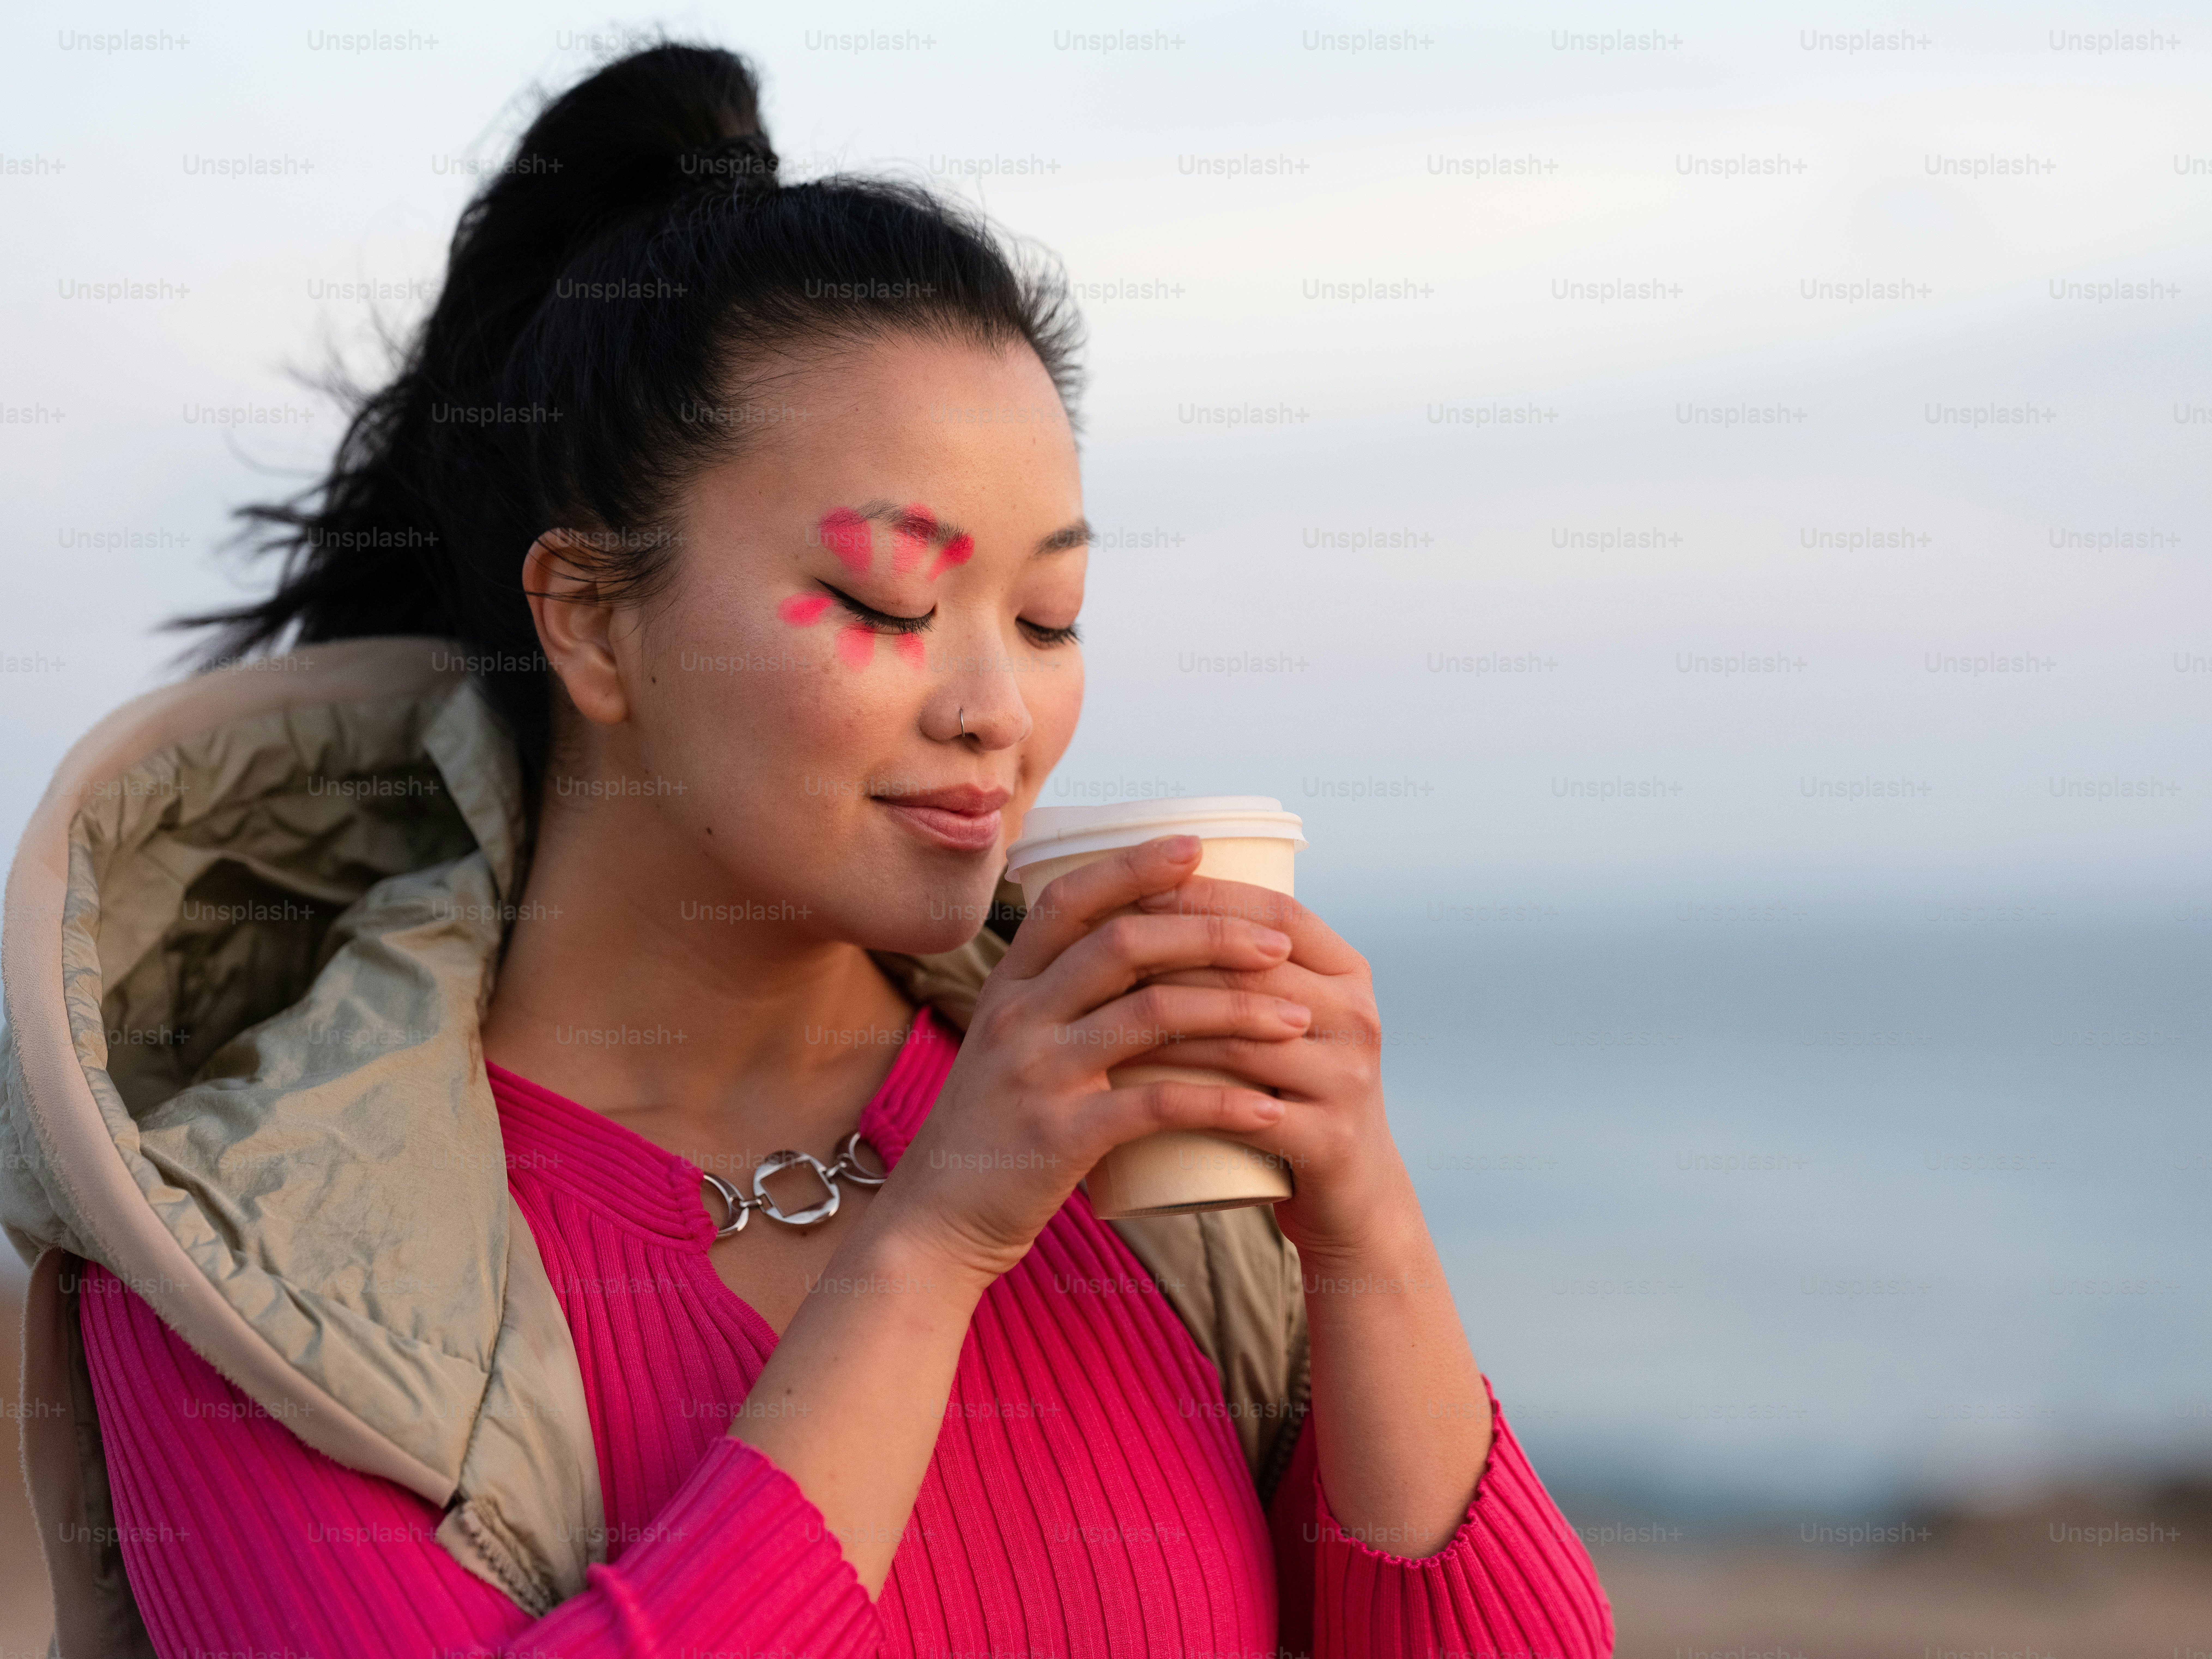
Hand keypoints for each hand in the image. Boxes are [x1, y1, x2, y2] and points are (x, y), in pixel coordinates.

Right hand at [879, 835, 1314, 1281]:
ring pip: (1152, 1015)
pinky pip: (1155, 1105)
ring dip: (1236, 1012)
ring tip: (1295, 1020)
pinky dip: (1220, 1104)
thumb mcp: (1010, 1046)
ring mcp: (1035, 1075)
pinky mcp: (1059, 1137)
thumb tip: (1137, 949)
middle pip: (1125, 944)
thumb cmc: (993, 1131)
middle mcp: (1018, 1017)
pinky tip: (1267, 1109)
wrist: (937, 1221)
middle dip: (1212, 934)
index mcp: (1008, 987)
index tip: (1195, 847)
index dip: (1132, 867)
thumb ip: (1060, 1000)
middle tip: (1278, 943)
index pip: (1070, 900)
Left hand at [1116, 874, 1412, 1264]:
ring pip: (1242, 1037)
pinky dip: (1185, 1098)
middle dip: (1169, 955)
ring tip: (1097, 1013)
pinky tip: (1132, 1087)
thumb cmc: (1291, 1093)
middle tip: (1096, 952)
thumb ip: (1245, 965)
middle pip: (1253, 969)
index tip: (1134, 888)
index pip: (1278, 910)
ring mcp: (1349, 1081)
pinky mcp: (1330, 1142)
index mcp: (1348, 973)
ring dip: (1164, 1023)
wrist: (1348, 1198)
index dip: (1208, 892)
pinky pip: (1245, 1113)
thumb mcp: (1285, 1019)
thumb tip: (1149, 892)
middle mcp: (1359, 1017)